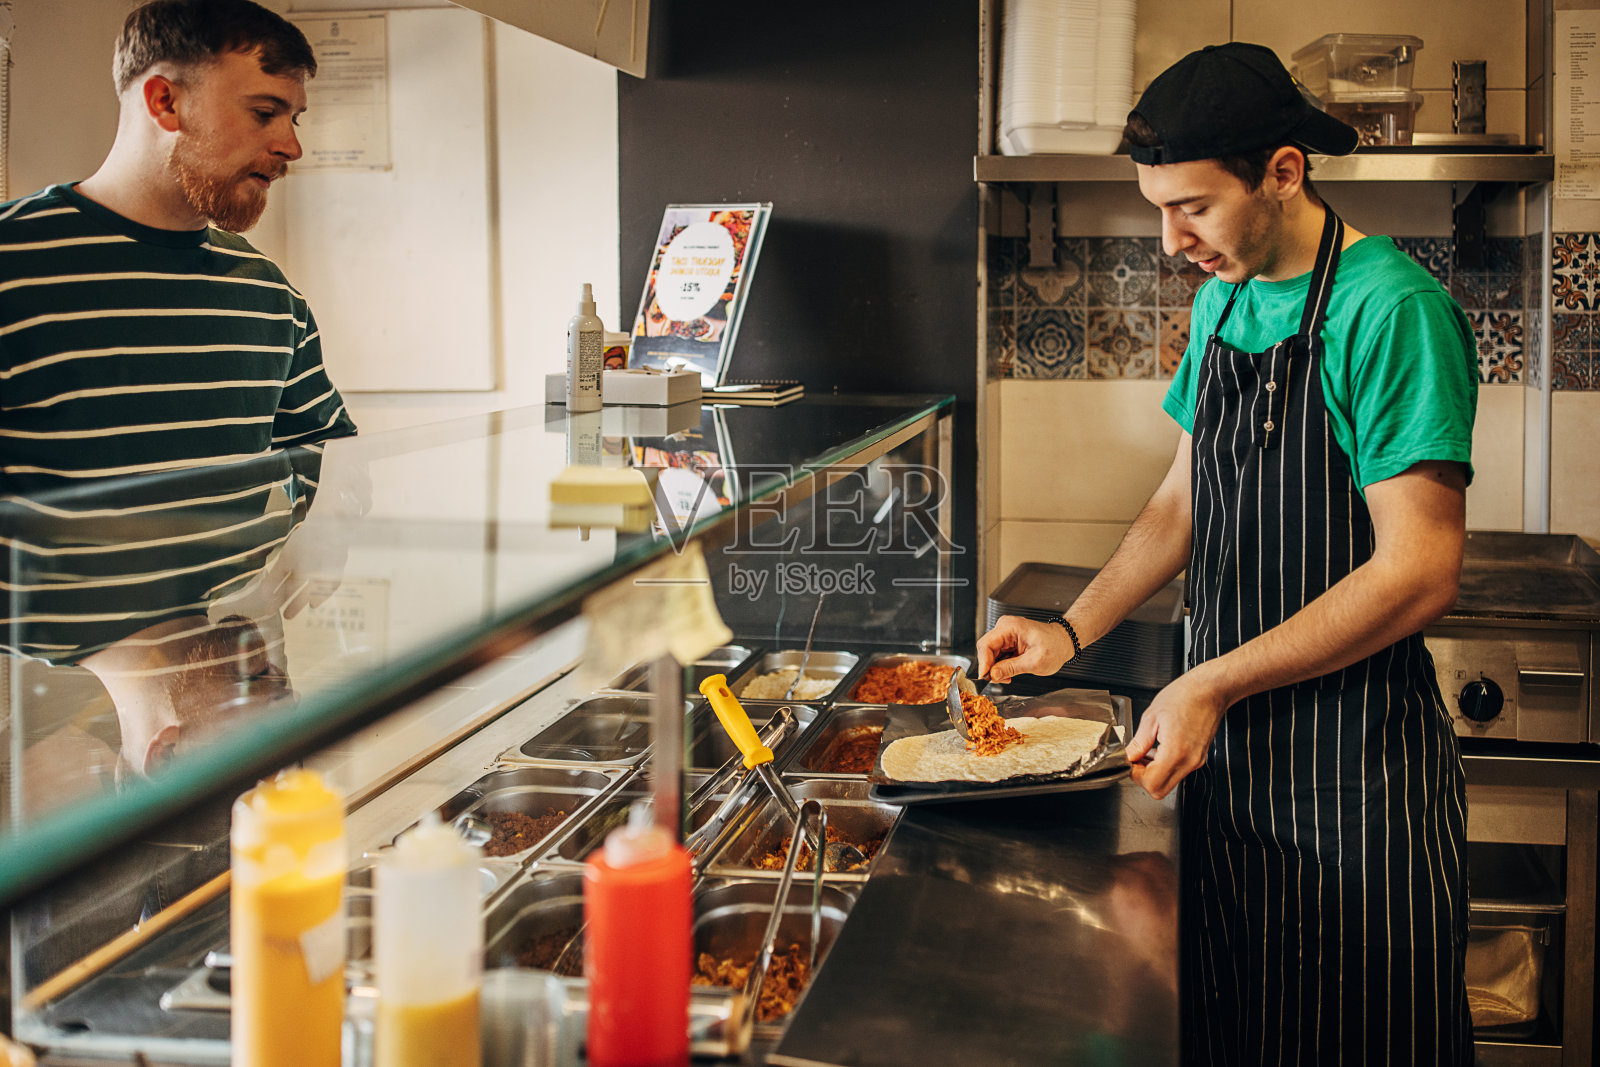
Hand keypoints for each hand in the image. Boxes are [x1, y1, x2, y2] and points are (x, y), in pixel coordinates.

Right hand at [976, 614, 1073, 683]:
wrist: (1064, 642)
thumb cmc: (1055, 647)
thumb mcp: (1035, 662)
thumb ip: (1011, 668)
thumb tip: (993, 674)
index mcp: (1010, 627)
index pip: (986, 644)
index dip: (983, 663)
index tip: (985, 678)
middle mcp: (1005, 627)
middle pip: (986, 649)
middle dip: (990, 667)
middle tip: (999, 680)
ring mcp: (1006, 634)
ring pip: (990, 653)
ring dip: (995, 668)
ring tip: (1007, 677)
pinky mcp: (1007, 641)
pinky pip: (997, 654)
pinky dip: (1000, 665)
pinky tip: (1009, 672)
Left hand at [1125, 666, 1230, 799]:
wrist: (1210, 689)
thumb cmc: (1185, 696)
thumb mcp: (1152, 716)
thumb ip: (1139, 742)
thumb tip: (1129, 756)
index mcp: (1176, 752)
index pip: (1151, 783)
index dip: (1135, 774)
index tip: (1130, 761)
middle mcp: (1189, 761)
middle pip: (1160, 790)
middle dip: (1144, 778)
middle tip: (1136, 759)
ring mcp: (1196, 761)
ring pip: (1169, 782)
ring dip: (1154, 772)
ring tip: (1147, 750)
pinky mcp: (1199, 757)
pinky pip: (1178, 771)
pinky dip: (1165, 765)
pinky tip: (1159, 747)